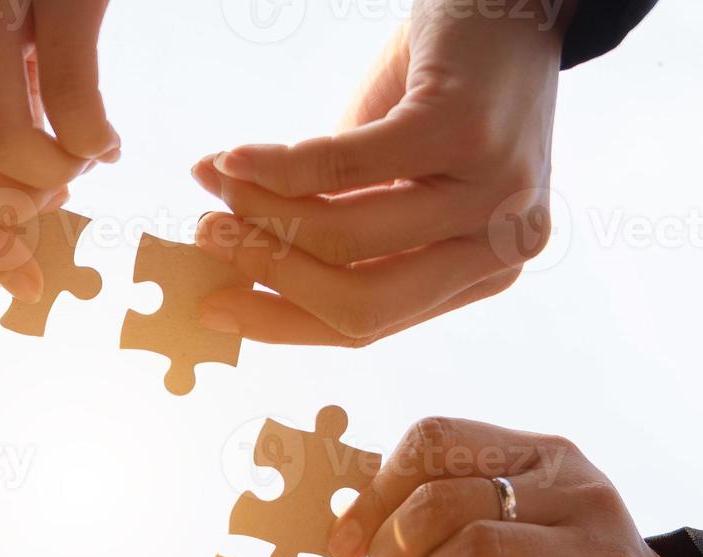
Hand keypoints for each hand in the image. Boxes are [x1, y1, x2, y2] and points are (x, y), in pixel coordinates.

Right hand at [190, 0, 566, 345]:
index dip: (279, 320)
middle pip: (359, 303)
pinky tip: (232, 159)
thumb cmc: (439, 87)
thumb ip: (328, 224)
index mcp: (478, 272)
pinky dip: (276, 166)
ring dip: (259, 211)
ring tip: (213, 183)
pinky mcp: (466, 129)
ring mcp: (492, 193)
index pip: (367, 323)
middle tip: (204, 239)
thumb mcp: (389, 178)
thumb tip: (223, 257)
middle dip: (266, 275)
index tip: (210, 309)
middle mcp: (498, 247)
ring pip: (344, 238)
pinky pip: (345, 166)